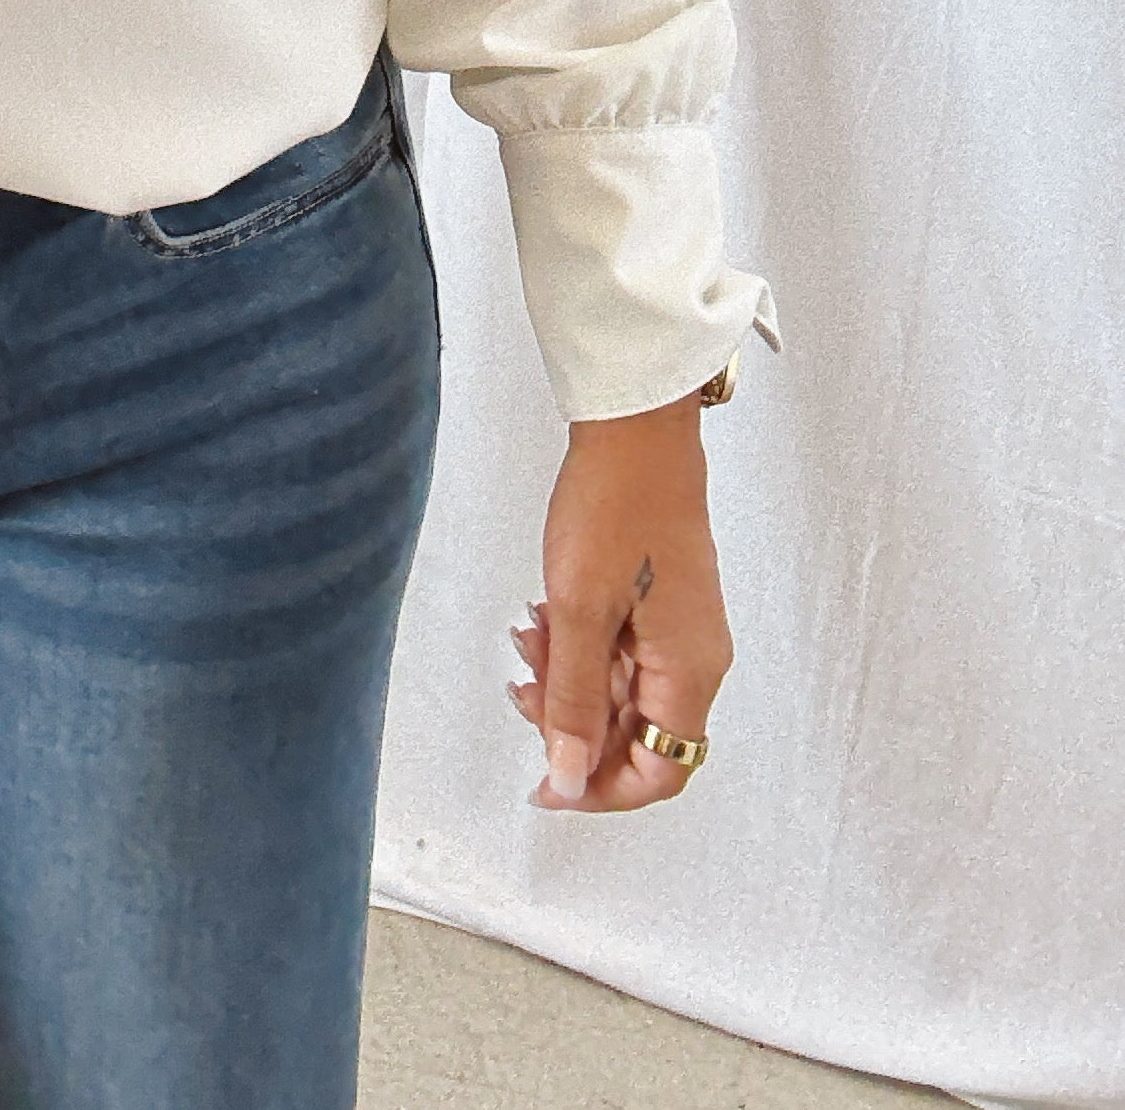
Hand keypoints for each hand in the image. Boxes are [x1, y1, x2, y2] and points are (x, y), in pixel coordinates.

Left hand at [506, 390, 729, 813]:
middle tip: (522, 682)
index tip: (543, 781)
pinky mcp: (662, 606)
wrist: (636, 429)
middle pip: (639, 737)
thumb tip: (567, 779)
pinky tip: (544, 616)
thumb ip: (573, 701)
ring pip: (623, 694)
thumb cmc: (613, 507)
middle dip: (573, 723)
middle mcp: (697, 661)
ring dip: (568, 680)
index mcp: (691, 672)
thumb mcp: (578, 610)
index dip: (601, 790)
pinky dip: (579, 648)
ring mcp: (681, 633)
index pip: (660, 773)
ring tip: (528, 635)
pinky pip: (621, 655)